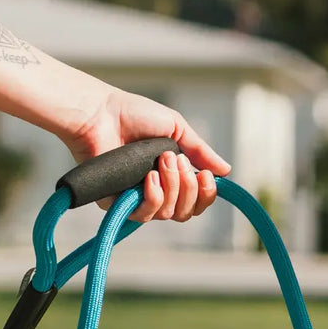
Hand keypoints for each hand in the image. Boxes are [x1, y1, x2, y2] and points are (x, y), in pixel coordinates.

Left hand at [62, 86, 231, 222]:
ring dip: (172, 187)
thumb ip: (200, 152)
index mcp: (171, 177)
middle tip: (175, 160)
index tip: (205, 175)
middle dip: (188, 187)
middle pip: (186, 212)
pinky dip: (153, 197)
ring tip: (162, 161)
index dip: (206, 194)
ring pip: (168, 213)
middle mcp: (156, 191)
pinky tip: (150, 178)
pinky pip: (145, 215)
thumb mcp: (177, 129)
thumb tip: (226, 171)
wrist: (101, 112)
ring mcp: (136, 199)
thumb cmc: (134, 115)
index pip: (196, 201)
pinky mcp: (117, 204)